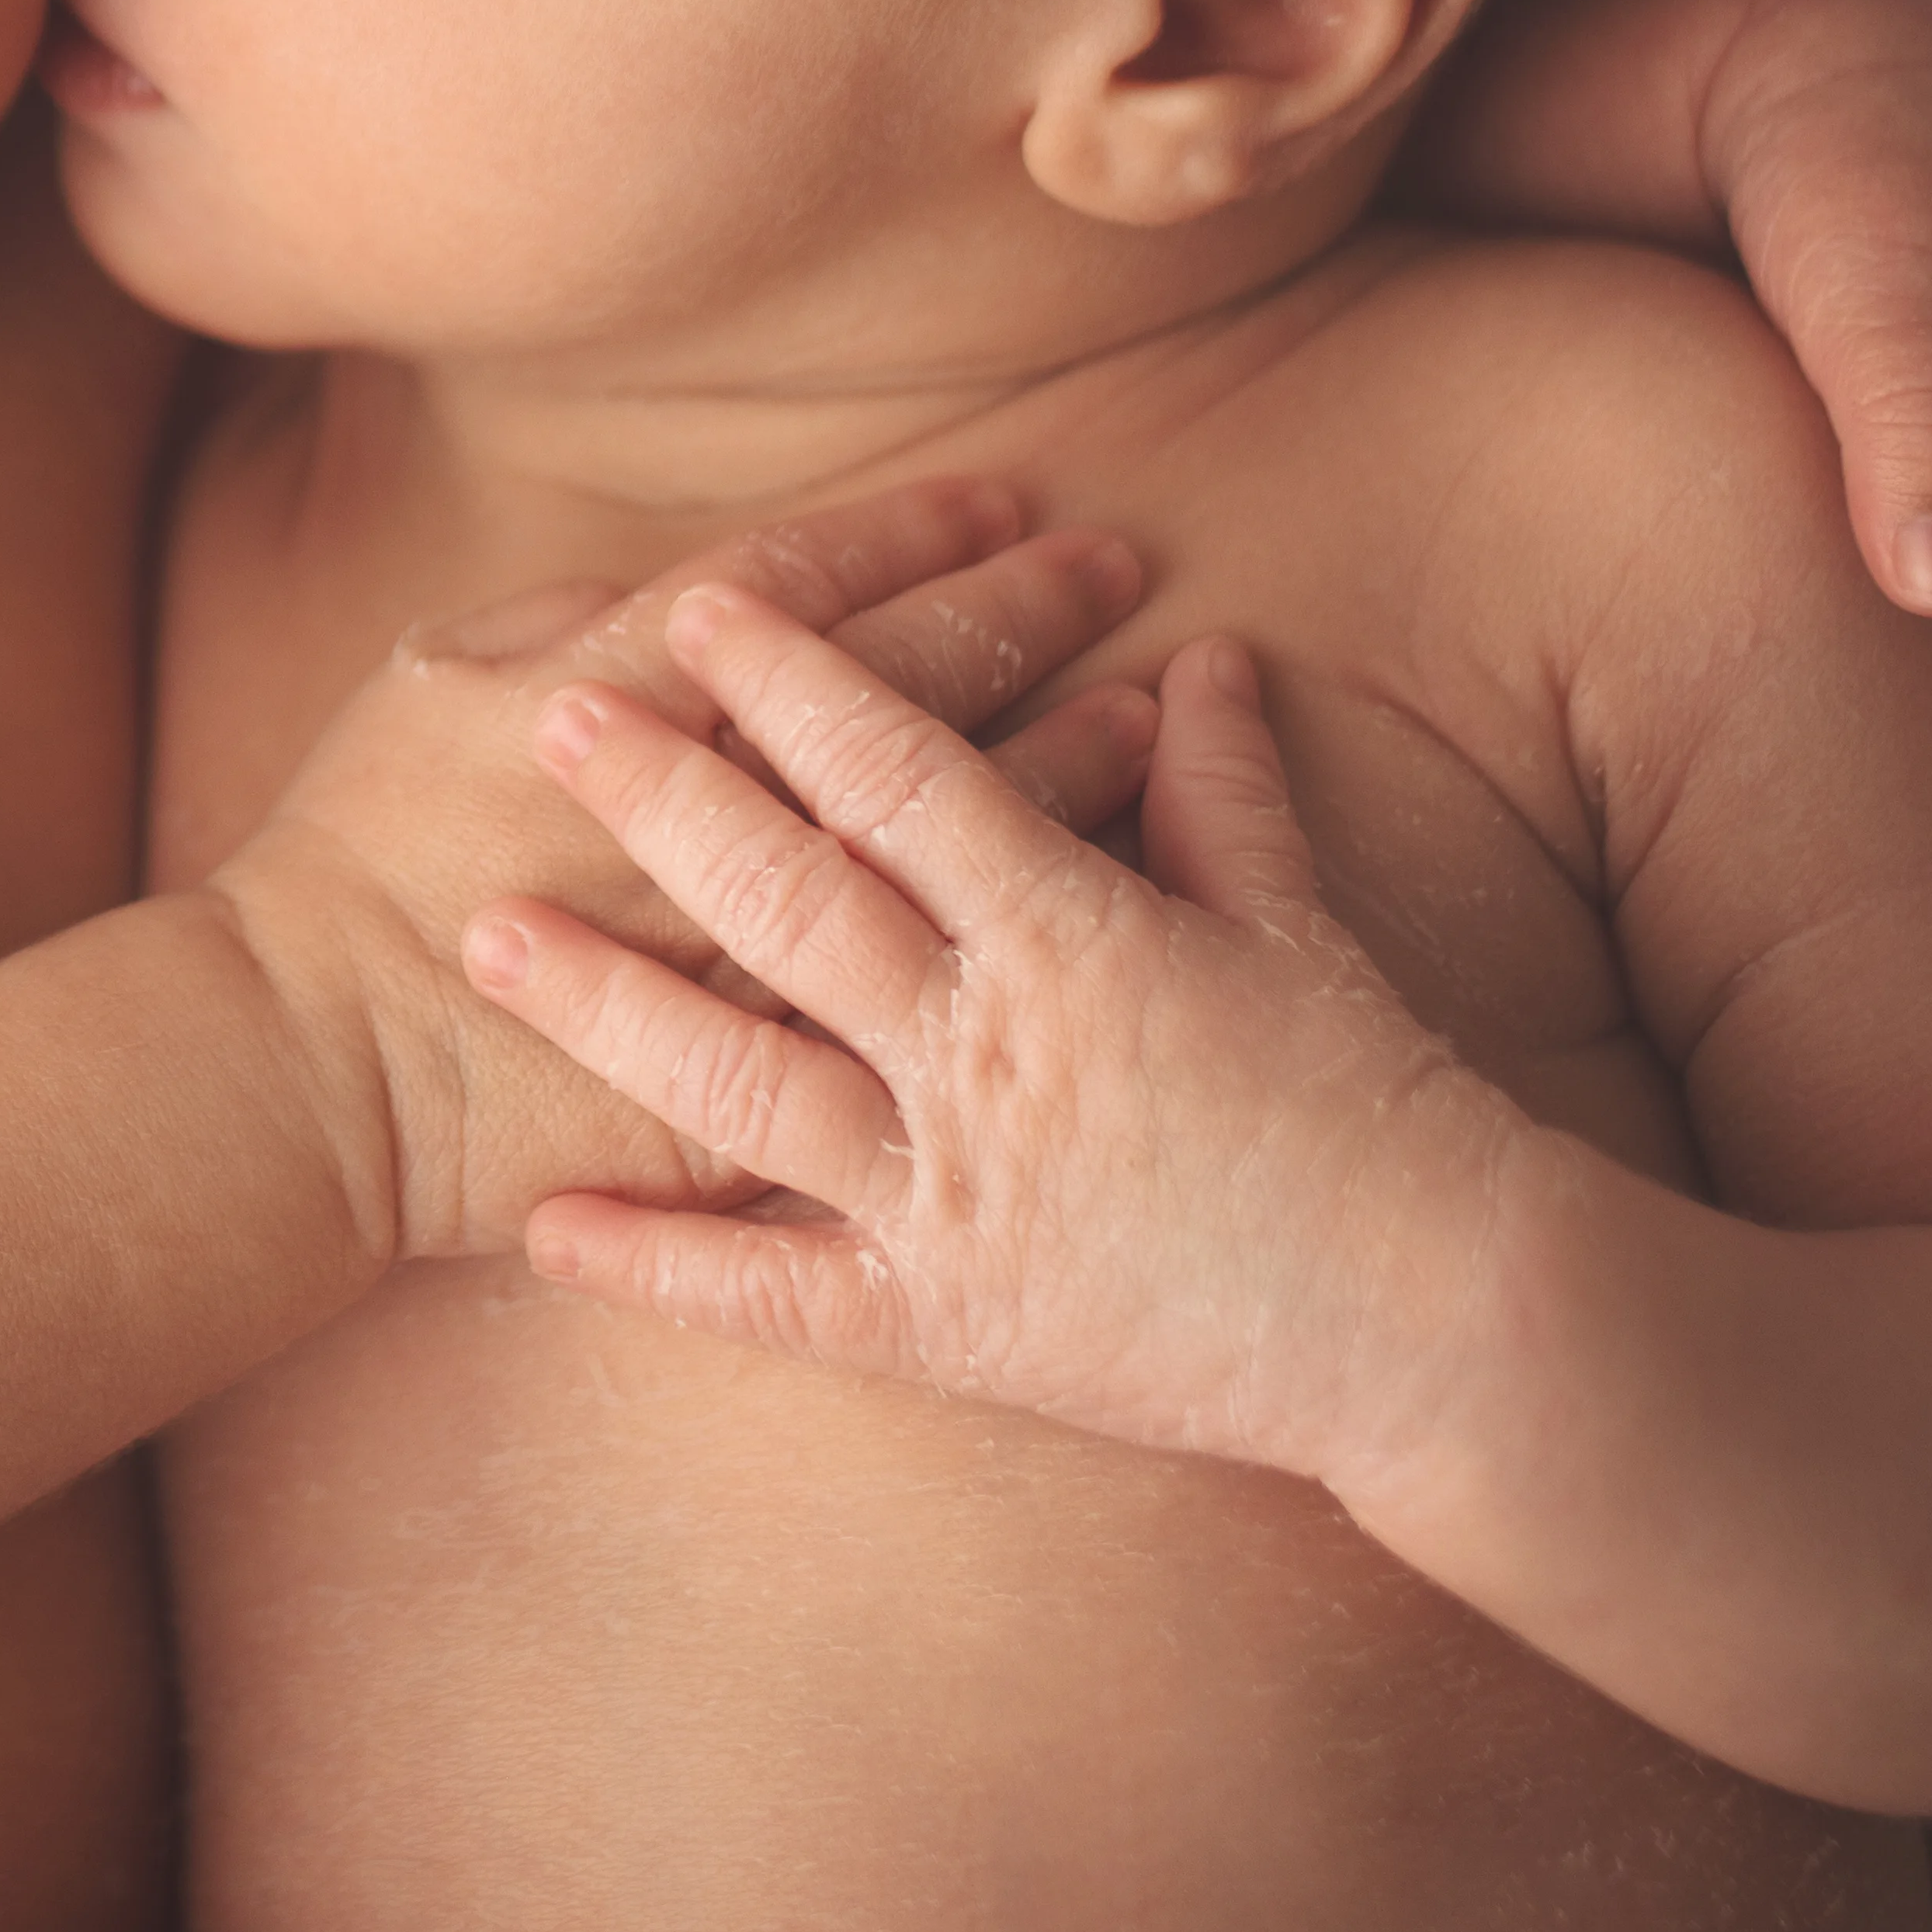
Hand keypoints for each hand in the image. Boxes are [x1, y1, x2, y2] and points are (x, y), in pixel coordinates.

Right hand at [208, 484, 1156, 1263]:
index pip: (800, 591)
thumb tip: (680, 589)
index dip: (908, 536)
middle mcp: (709, 819)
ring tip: (1145, 706)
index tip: (1002, 499)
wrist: (310, 1062)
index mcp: (618, 698)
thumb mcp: (425, 686)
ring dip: (1053, 765)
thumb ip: (557, 624)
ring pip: (939, 845)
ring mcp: (746, 954)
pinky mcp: (768, 1067)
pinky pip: (921, 997)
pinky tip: (1093, 899)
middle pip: (900, 699)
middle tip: (1110, 563)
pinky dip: (1012, 940)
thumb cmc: (351, 859)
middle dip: (1013, 620)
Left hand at [471, 591, 1538, 1495]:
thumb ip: (1229, 795)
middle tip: (546, 720)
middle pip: (793, 905)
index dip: (801, 682)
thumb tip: (1204, 657)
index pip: (910, 778)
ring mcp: (961, 1201)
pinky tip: (542, 1228)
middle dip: (662, 805)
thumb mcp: (1303, 935)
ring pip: (742, 1088)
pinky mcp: (948, 1329)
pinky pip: (772, 1297)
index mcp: (1080, 942)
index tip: (705, 602)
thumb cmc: (1382, 1116)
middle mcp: (997, 1059)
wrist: (1451, 1328)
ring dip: (605, 1009)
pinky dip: (653, 1269)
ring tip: (480, 937)